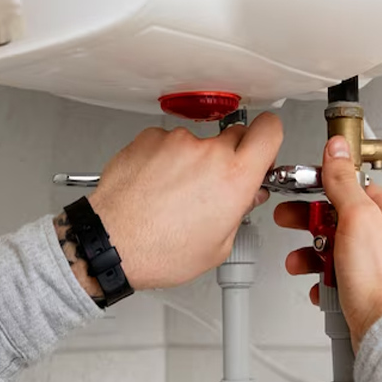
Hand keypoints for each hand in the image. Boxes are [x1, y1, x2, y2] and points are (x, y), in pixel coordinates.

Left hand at [89, 113, 282, 289]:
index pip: (269, 131)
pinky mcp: (149, 138)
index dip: (269, 137)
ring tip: (174, 193)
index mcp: (234, 178)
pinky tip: (155, 186)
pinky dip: (164, 159)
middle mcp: (207, 153)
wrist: (111, 243)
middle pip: (235, 135)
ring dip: (192, 160)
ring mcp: (176, 142)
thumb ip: (238, 213)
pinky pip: (167, 142)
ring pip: (197, 142)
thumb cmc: (158, 251)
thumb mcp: (217, 246)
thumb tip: (246, 197)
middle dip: (230, 156)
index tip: (263, 147)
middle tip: (215, 183)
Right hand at [274, 135, 381, 347]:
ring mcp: (371, 263)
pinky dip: (320, 279)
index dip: (321, 186)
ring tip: (300, 262)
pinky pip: (331, 275)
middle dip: (308, 224)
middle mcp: (381, 236)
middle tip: (290, 221)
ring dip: (309, 255)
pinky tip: (319, 284)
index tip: (300, 187)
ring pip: (330, 248)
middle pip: (335, 218)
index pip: (349, 186)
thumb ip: (343, 181)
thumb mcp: (357, 217)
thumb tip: (337, 149)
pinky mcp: (360, 286)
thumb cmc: (380, 280)